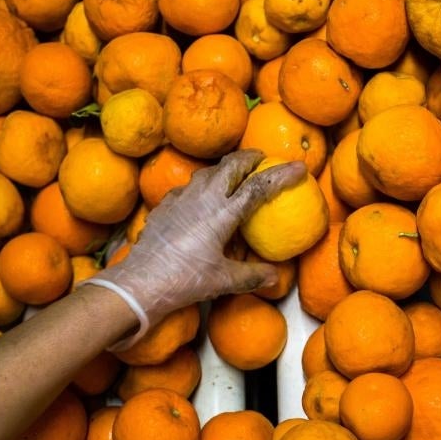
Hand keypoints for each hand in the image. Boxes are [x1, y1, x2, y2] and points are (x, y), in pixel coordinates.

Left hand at [84, 149, 307, 345]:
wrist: (141, 282)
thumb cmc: (185, 280)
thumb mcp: (224, 281)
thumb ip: (252, 276)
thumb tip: (275, 277)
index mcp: (222, 213)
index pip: (258, 186)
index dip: (281, 175)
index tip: (299, 167)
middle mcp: (202, 197)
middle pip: (231, 165)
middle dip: (249, 158)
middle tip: (262, 159)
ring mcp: (180, 198)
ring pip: (207, 172)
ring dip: (225, 169)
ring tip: (234, 174)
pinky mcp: (164, 206)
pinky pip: (188, 187)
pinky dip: (202, 186)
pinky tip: (200, 198)